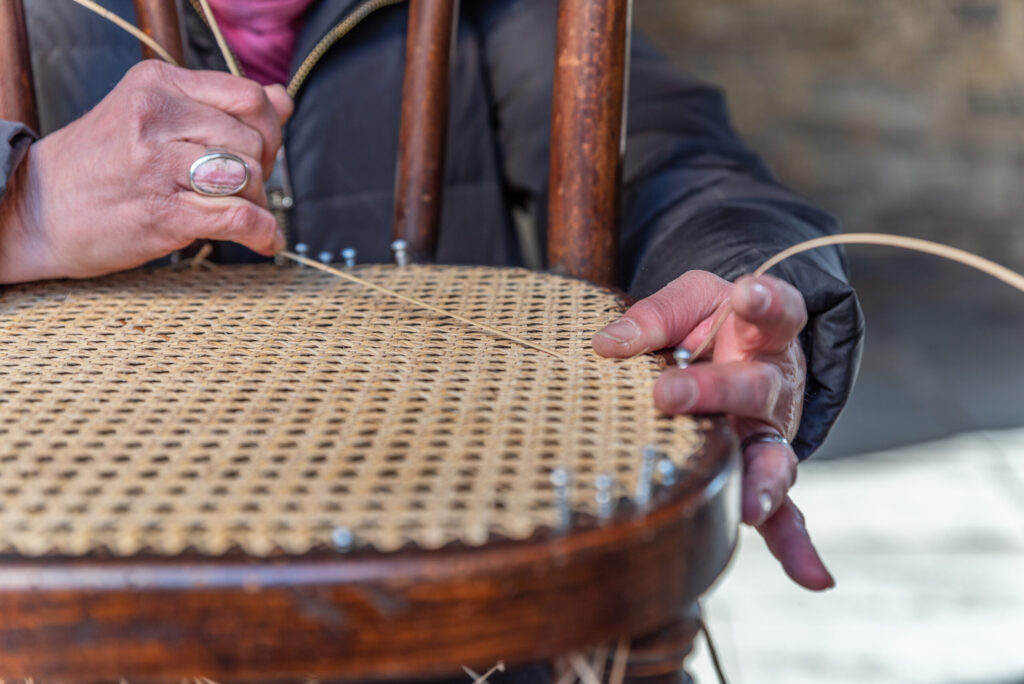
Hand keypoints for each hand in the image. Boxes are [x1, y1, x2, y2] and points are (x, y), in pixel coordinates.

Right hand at [0, 60, 293, 282]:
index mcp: (157, 84)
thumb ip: (219, 108)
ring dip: (257, 203)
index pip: (249, 97)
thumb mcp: (153, 118)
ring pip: (249, 176)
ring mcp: (158, 165)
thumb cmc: (102, 166)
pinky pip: (239, 217)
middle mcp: (157, 117)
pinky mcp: (164, 212)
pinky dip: (262, 233)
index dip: (267, 129)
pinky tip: (264, 241)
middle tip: (242, 189)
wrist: (35, 210)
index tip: (255, 153)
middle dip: (262, 171)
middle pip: (253, 140)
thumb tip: (283, 101)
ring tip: (240, 213)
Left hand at [593, 270, 834, 590]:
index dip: (766, 301)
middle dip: (716, 392)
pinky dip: (796, 544)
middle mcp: (773, 385)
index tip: (748, 293)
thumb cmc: (709, 321)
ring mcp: (770, 433)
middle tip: (669, 393)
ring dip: (763, 482)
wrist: (734, 344)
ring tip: (751, 504)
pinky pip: (784, 512)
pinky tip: (813, 577)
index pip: (775, 312)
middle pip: (757, 389)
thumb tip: (608, 346)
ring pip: (774, 458)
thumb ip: (655, 315)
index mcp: (761, 333)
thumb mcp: (689, 299)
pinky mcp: (763, 472)